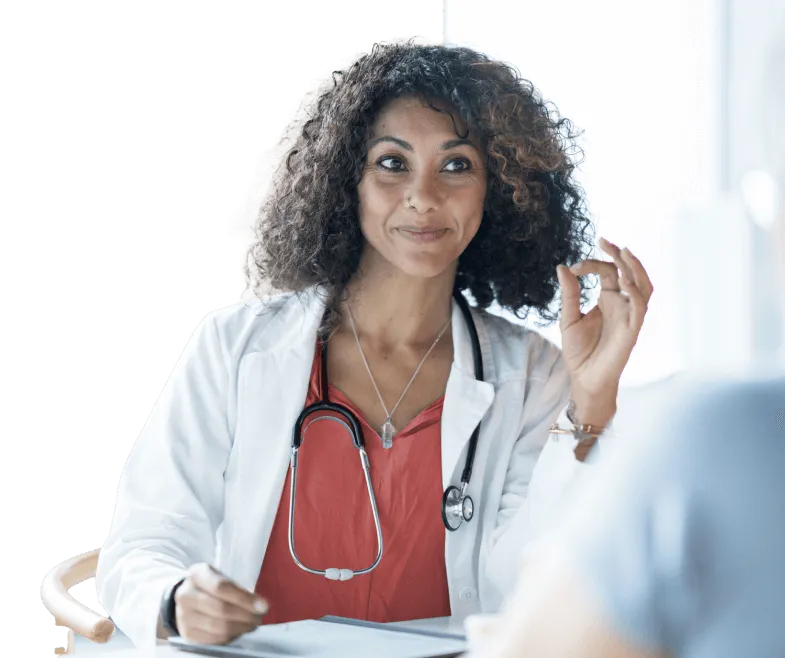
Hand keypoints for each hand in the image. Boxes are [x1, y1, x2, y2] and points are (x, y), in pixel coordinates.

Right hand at [174, 563, 267, 644]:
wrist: (187, 597)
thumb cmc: (210, 584)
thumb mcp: (220, 574)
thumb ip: (236, 585)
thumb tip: (258, 603)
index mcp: (197, 574)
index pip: (222, 587)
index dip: (245, 598)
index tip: (264, 606)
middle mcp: (186, 595)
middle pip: (221, 609)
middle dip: (246, 615)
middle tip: (260, 617)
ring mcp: (184, 616)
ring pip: (218, 627)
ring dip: (241, 628)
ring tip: (252, 624)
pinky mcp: (187, 634)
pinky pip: (213, 640)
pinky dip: (230, 637)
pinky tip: (239, 630)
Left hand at [556, 237, 653, 399]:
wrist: (583, 378)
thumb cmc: (579, 351)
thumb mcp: (568, 318)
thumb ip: (569, 294)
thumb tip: (562, 267)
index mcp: (608, 299)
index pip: (608, 272)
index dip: (593, 264)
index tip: (575, 268)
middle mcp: (622, 305)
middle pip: (629, 273)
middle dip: (619, 255)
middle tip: (604, 241)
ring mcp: (629, 316)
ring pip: (643, 286)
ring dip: (635, 268)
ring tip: (622, 251)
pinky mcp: (632, 329)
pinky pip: (640, 307)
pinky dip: (634, 292)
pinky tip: (623, 280)